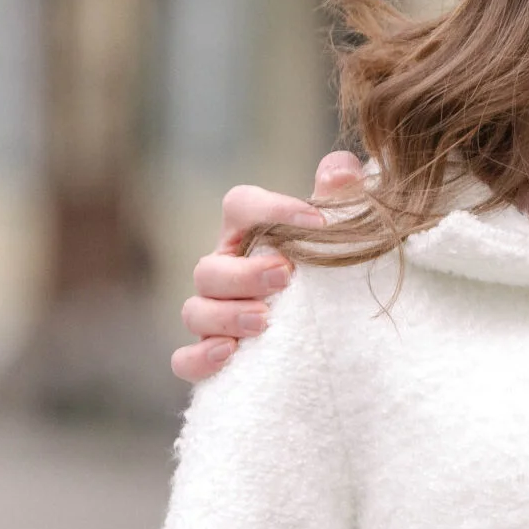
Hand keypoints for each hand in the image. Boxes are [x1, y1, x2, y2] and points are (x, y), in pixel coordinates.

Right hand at [168, 151, 363, 381]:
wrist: (340, 330)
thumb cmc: (332, 269)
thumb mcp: (343, 234)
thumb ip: (342, 195)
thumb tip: (339, 168)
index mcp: (250, 235)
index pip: (240, 205)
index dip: (272, 208)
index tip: (318, 222)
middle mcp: (224, 272)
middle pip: (209, 267)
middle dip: (244, 274)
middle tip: (285, 277)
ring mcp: (214, 315)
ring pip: (194, 311)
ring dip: (226, 315)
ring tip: (265, 321)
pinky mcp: (211, 357)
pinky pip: (185, 360)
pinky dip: (199, 358)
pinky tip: (230, 354)